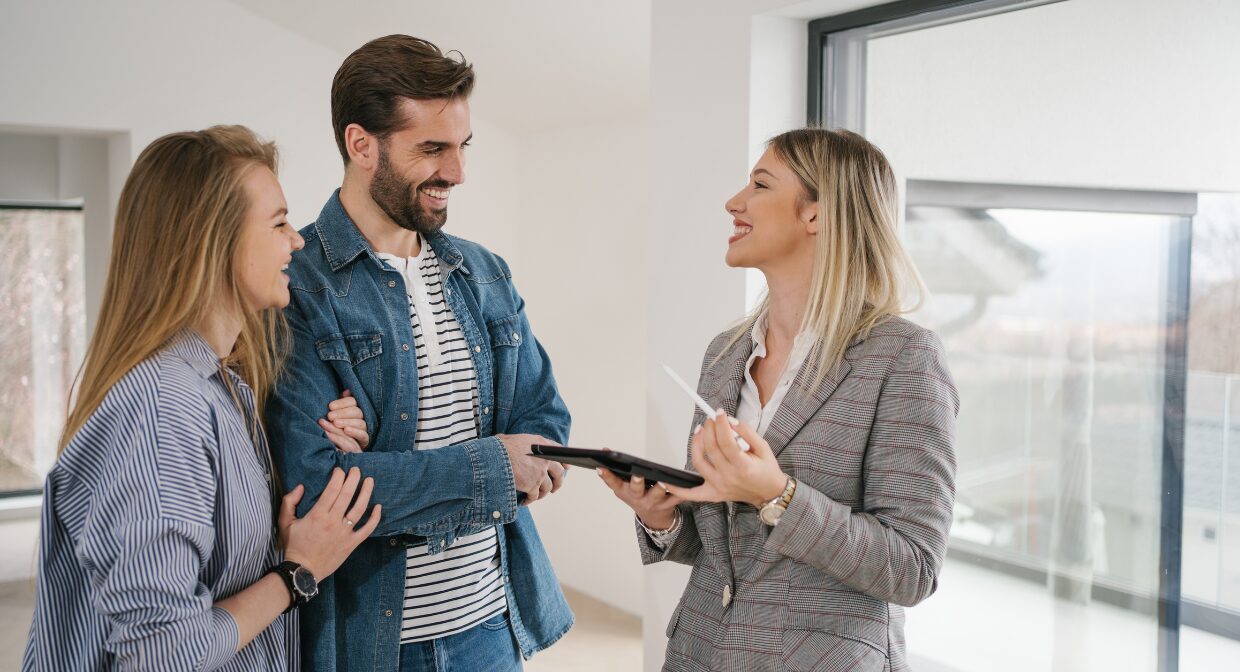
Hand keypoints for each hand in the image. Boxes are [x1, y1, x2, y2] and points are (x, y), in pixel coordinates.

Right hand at [279, 467, 380, 578]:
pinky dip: (375, 518)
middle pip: (347, 495)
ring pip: (359, 509)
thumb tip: (300, 486)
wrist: (302, 572)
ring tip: (369, 481)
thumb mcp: (284, 523)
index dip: (338, 477)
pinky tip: (379, 507)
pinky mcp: (351, 543)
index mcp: (317, 515)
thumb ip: (289, 502)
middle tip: (357, 469)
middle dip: (353, 479)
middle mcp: (333, 522)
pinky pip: (367, 529)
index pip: (332, 490)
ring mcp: (344, 533)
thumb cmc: (294, 546)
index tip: (340, 470)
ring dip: (366, 493)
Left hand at [320, 390, 368, 452]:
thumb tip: (346, 391)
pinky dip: (355, 432)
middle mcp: (364, 416)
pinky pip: (363, 435)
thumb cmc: (339, 424)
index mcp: (357, 407)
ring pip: (360, 422)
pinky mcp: (365, 439)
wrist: (344, 445)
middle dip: (342, 413)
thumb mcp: (339, 413)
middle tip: (330, 416)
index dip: (342, 403)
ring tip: (336, 423)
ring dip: (347, 422)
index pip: (353, 401)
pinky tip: (346, 430)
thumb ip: (342, 402)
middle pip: (356, 411)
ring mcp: (365, 428)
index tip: (330, 406)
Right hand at [497, 434, 567, 503]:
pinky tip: (525, 501)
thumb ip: (525, 444)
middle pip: (558, 473)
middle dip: (557, 483)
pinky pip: (534, 496)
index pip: (559, 452)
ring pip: (547, 488)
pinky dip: (530, 500)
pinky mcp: (533, 485)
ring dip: (542, 493)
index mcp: (542, 444)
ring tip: (537, 496)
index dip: (564, 461)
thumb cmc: (500, 447)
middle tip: (553, 488)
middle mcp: (545, 458)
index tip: (567, 467)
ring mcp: (540, 473)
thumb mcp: (516, 438)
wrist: (495, 457)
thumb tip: (519, 447)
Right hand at [598, 469, 683, 530]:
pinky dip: (682, 492)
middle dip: (636, 482)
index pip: (613, 483)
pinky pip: (676, 497)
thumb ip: (614, 470)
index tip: (601, 467)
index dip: (606, 476)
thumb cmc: (637, 496)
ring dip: (660, 488)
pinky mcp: (668, 504)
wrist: (654, 517)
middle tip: (637, 474)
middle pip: (636, 490)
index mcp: (624, 492)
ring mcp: (653, 502)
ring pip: (657, 494)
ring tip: (663, 481)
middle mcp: (637, 498)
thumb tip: (605, 449)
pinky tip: (686, 484)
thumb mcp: (623, 486)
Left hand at [663, 412, 786, 506]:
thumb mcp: (764, 447)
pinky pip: (691, 493)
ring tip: (700, 431)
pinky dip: (677, 489)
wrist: (769, 493)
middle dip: (709, 429)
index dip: (721, 424)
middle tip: (711, 419)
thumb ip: (748, 432)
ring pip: (698, 462)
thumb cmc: (767, 470)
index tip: (719, 413)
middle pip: (711, 448)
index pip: (726, 441)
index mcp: (743, 467)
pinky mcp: (713, 494)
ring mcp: (719, 487)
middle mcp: (729, 477)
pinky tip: (666, 482)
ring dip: (696, 443)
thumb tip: (730, 421)